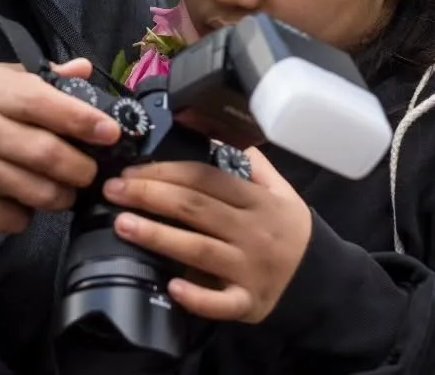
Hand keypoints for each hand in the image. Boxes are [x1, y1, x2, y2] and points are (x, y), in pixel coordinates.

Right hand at [0, 58, 120, 234]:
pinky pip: (17, 219)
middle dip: (82, 168)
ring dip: (63, 196)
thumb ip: (39, 76)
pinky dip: (29, 215)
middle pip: (47, 154)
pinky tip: (22, 200)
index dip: (81, 118)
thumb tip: (84, 70)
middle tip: (90, 170)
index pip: (41, 101)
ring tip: (64, 188)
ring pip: (39, 193)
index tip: (110, 132)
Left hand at [103, 147, 311, 323]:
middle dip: (150, 196)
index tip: (132, 170)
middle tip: (114, 190)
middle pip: (195, 209)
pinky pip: (220, 302)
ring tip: (122, 225)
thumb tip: (213, 131)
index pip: (206, 179)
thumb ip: (250, 162)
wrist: (320, 277)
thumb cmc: (287, 228)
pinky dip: (196, 297)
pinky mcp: (247, 302)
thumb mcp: (279, 189)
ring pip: (199, 250)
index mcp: (257, 200)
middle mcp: (253, 232)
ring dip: (158, 237)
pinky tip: (171, 287)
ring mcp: (250, 269)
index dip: (166, 171)